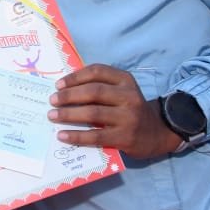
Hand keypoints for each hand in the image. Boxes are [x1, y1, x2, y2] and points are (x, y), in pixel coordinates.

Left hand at [47, 64, 182, 157]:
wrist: (157, 133)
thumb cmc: (129, 109)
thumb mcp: (121, 91)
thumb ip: (100, 86)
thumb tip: (64, 89)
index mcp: (125, 80)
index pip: (97, 72)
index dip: (75, 77)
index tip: (58, 85)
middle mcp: (129, 96)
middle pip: (93, 92)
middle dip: (68, 96)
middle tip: (52, 100)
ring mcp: (128, 117)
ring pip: (92, 113)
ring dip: (68, 114)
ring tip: (52, 116)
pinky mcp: (125, 137)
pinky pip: (96, 136)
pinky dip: (76, 135)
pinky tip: (62, 135)